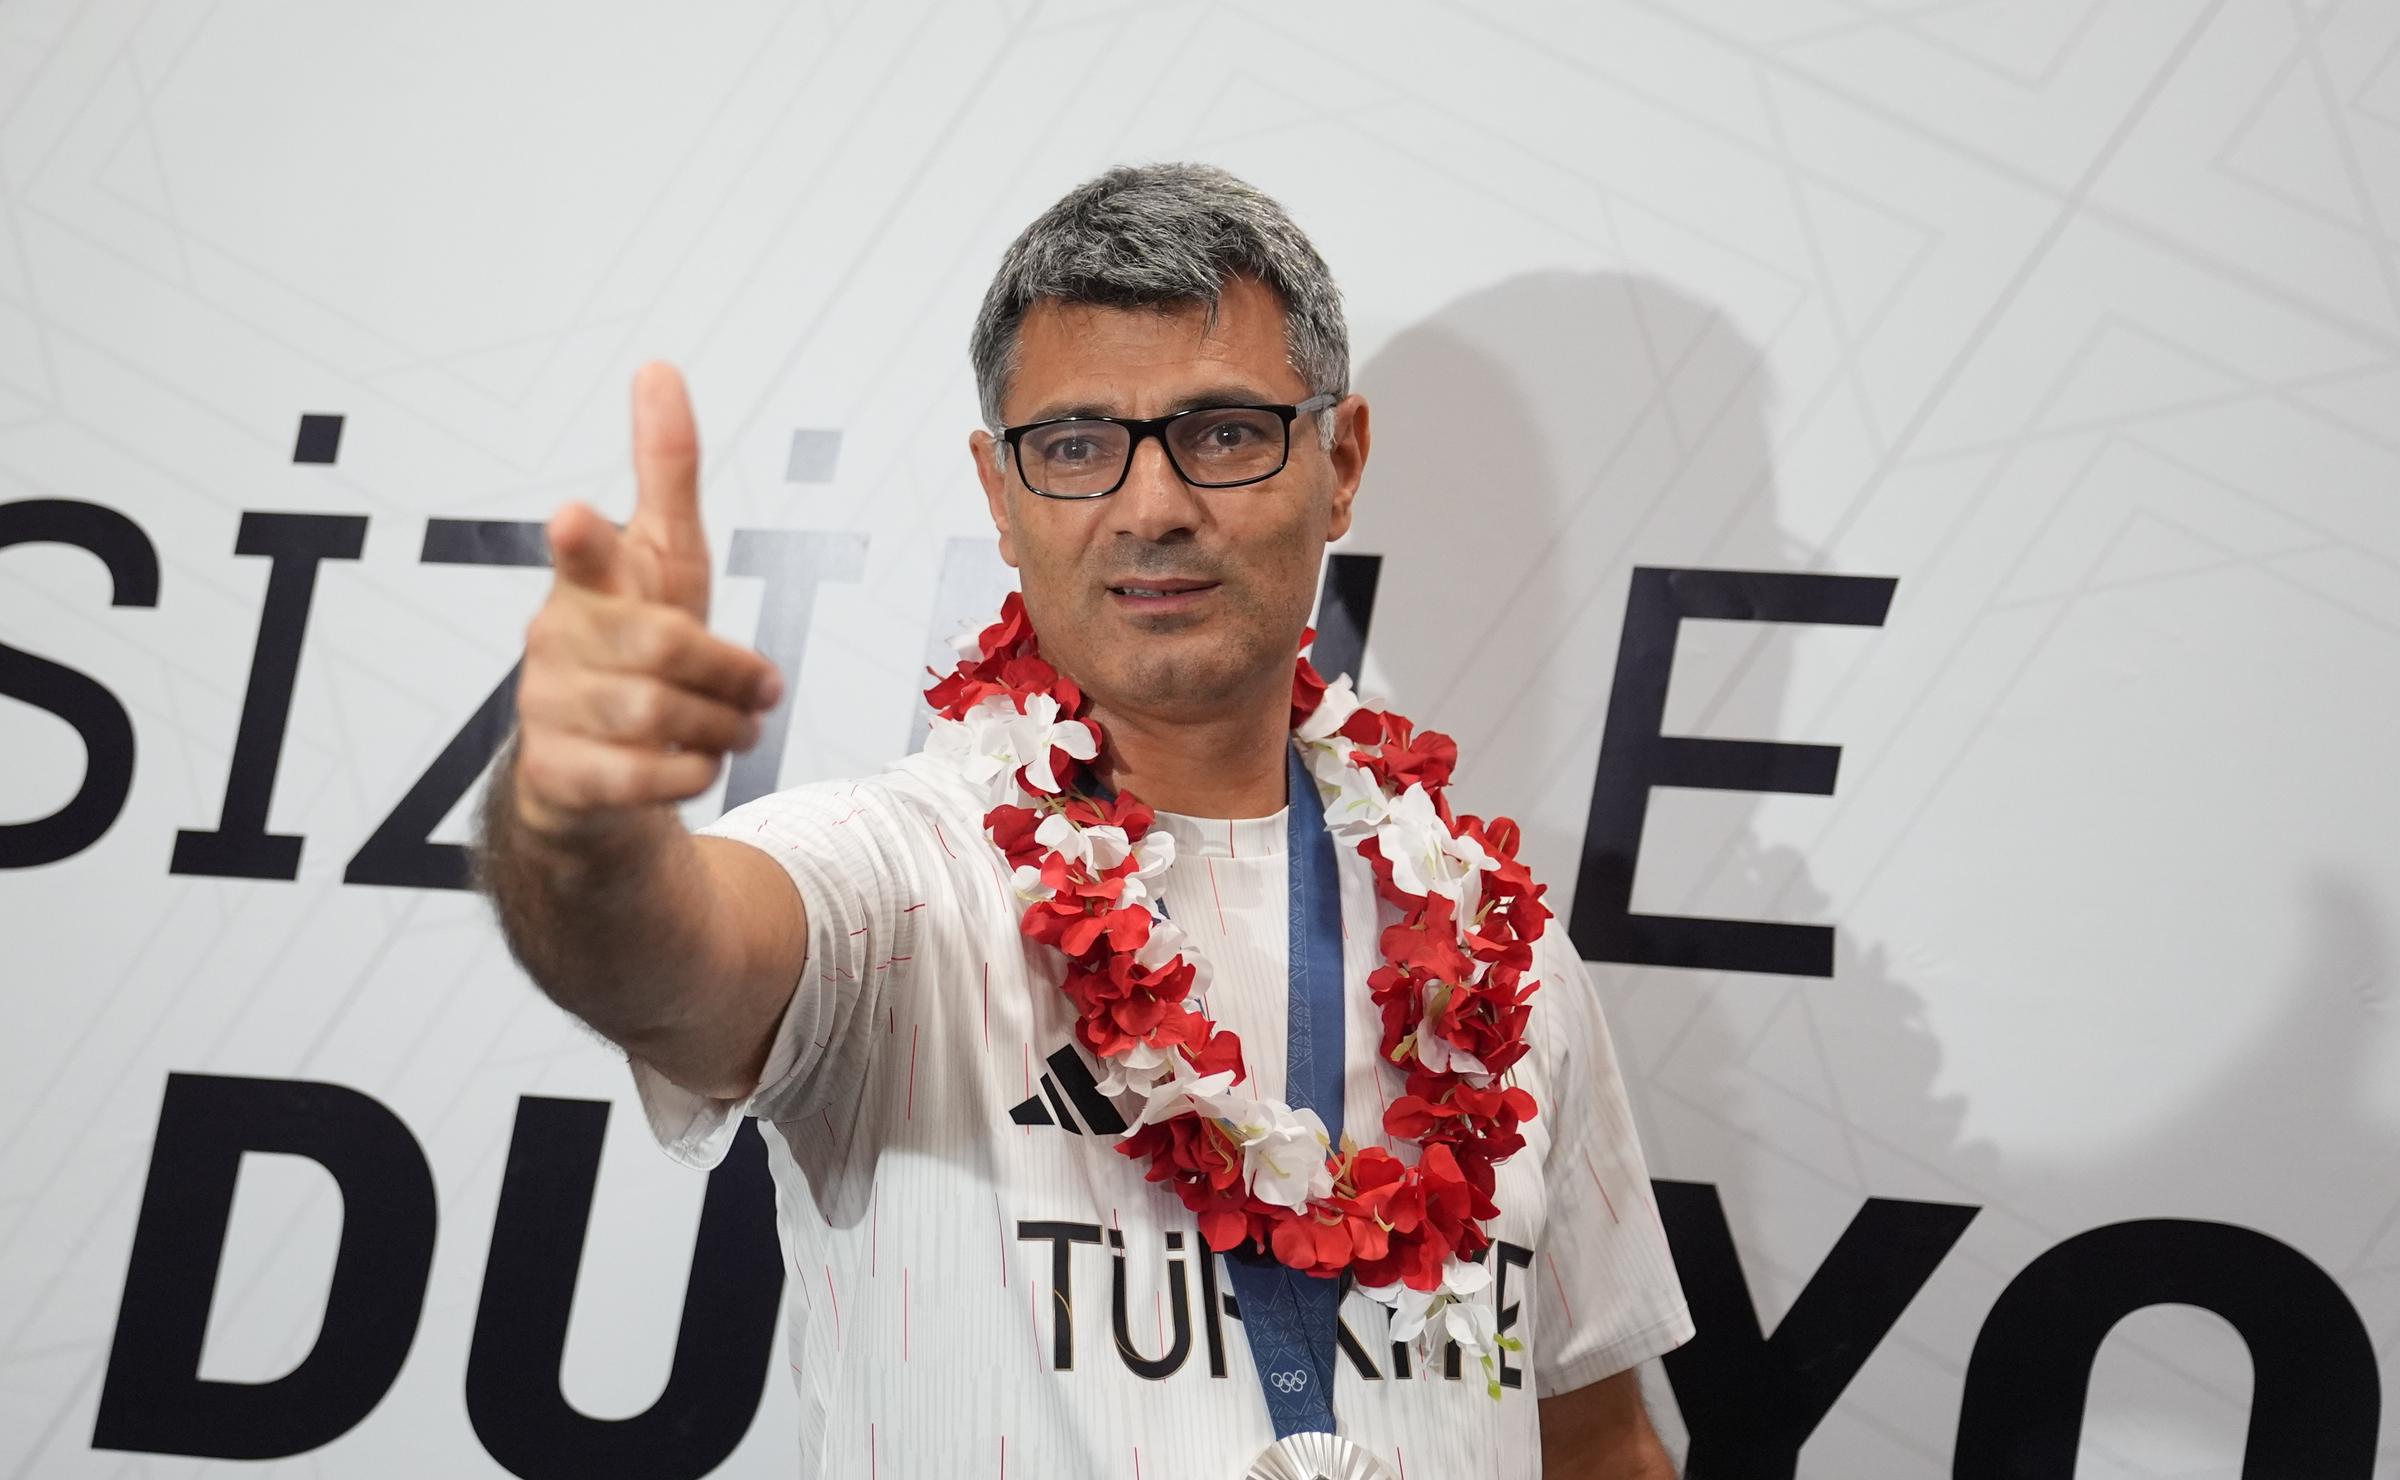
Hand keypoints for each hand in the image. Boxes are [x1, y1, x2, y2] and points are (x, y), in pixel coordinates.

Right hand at [512, 362, 782, 838]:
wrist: (588, 771)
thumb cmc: (635, 644)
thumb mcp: (663, 559)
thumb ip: (664, 472)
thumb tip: (658, 367)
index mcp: (589, 584)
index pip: (583, 552)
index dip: (583, 537)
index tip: (574, 514)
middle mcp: (558, 640)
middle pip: (663, 646)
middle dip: (730, 671)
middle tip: (763, 690)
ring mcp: (549, 708)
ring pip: (660, 714)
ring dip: (722, 725)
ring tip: (737, 728)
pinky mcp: (558, 776)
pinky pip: (644, 777)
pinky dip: (690, 773)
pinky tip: (696, 763)